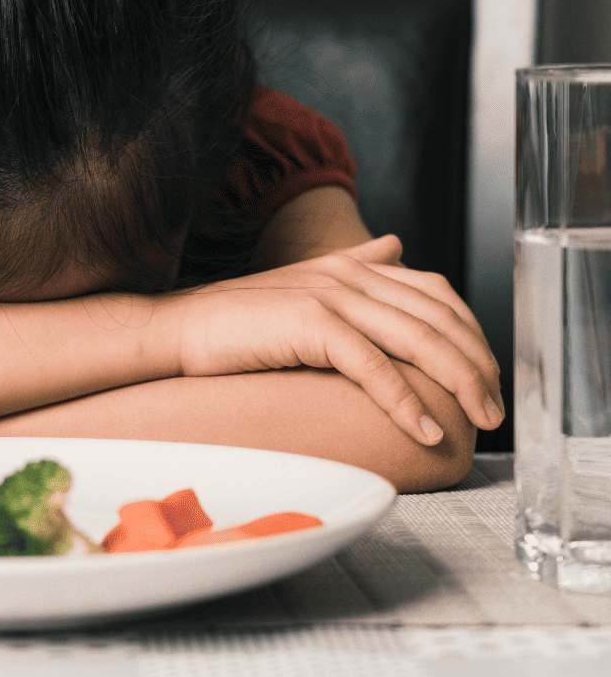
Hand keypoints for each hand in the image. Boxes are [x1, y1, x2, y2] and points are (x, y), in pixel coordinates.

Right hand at [170, 234, 501, 445]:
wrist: (179, 328)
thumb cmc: (237, 319)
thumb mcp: (303, 285)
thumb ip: (353, 263)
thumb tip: (396, 245)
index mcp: (350, 265)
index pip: (436, 293)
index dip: (471, 333)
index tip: (486, 375)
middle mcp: (347, 273)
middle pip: (439, 316)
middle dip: (477, 364)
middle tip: (495, 408)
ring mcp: (330, 294)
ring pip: (418, 340)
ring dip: (458, 385)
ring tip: (478, 421)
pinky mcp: (311, 323)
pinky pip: (375, 366)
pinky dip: (406, 402)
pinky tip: (426, 431)